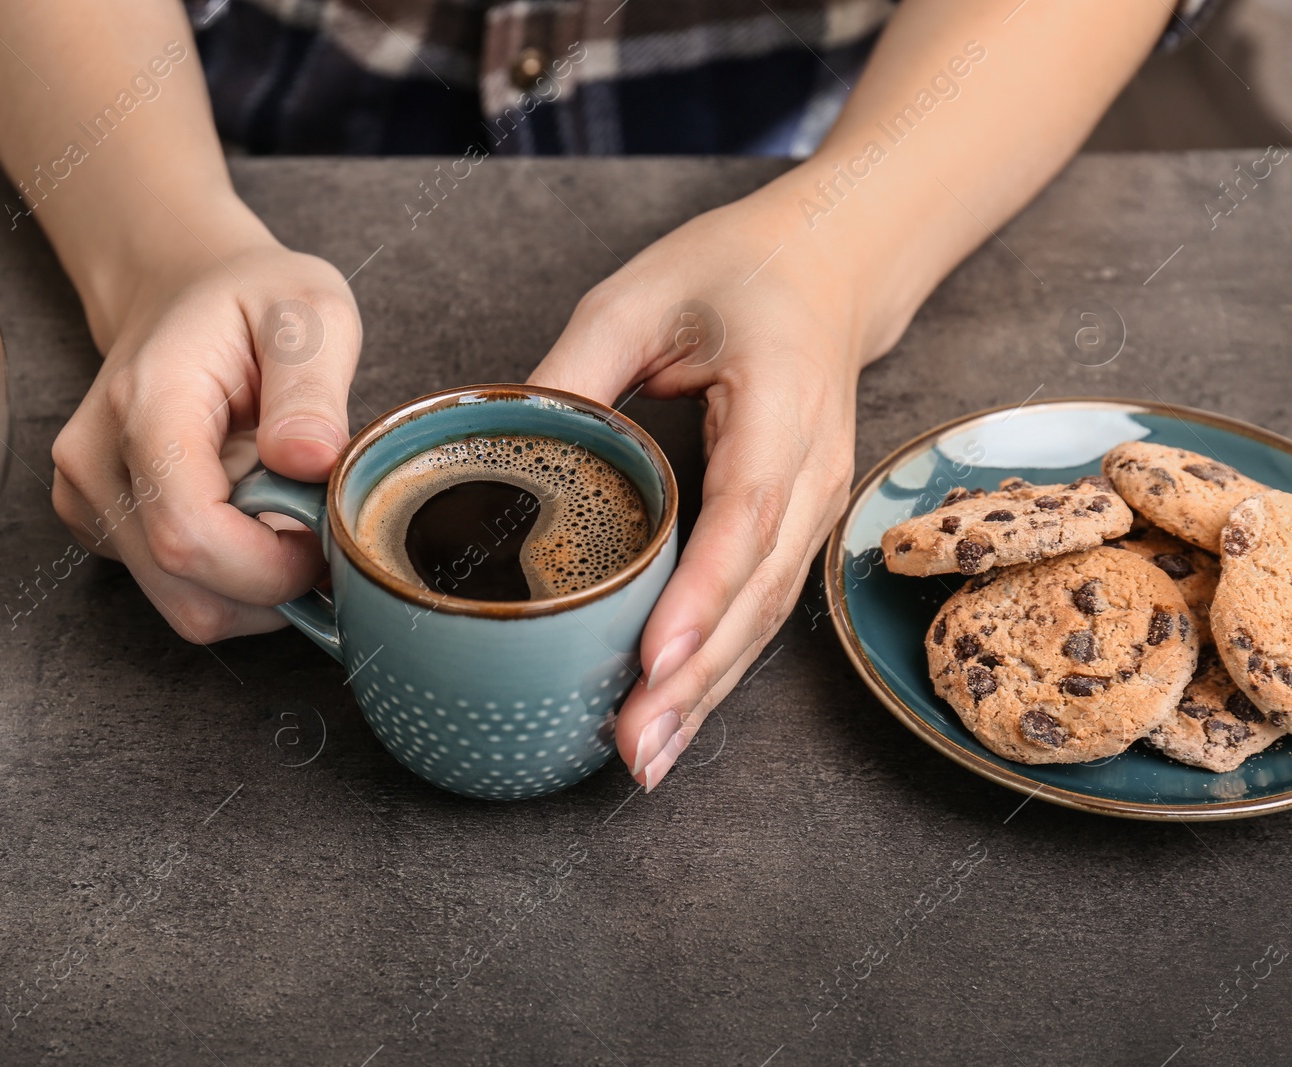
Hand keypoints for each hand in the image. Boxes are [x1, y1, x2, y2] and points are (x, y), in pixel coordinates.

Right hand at [50, 236, 360, 641]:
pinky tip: (255, 520)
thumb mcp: (308, 312)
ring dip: (257, 588)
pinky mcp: (100, 527)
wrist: (181, 290)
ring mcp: (88, 500)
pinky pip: (177, 593)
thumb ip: (311, 386)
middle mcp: (96, 461)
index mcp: (147, 404)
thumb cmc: (251, 299)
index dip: (271, 565)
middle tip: (320, 526)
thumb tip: (310, 461)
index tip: (324, 533)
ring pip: (185, 607)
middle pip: (188, 591)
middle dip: (274, 586)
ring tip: (289, 516)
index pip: (189, 533)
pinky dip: (233, 580)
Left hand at [528, 193, 862, 789]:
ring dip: (706, 692)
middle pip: (757, 593)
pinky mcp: (794, 527)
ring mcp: (814, 507)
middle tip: (633, 746)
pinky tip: (672, 715)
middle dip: (695, 677)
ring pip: (762, 619)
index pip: (744, 515)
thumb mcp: (638, 298)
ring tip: (646, 757)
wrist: (829, 265)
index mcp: (782, 407)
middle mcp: (812, 474)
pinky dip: (717, 666)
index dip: (700, 593)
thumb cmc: (735, 273)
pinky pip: (757, 608)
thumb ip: (575, 371)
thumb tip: (501, 448)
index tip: (654, 658)